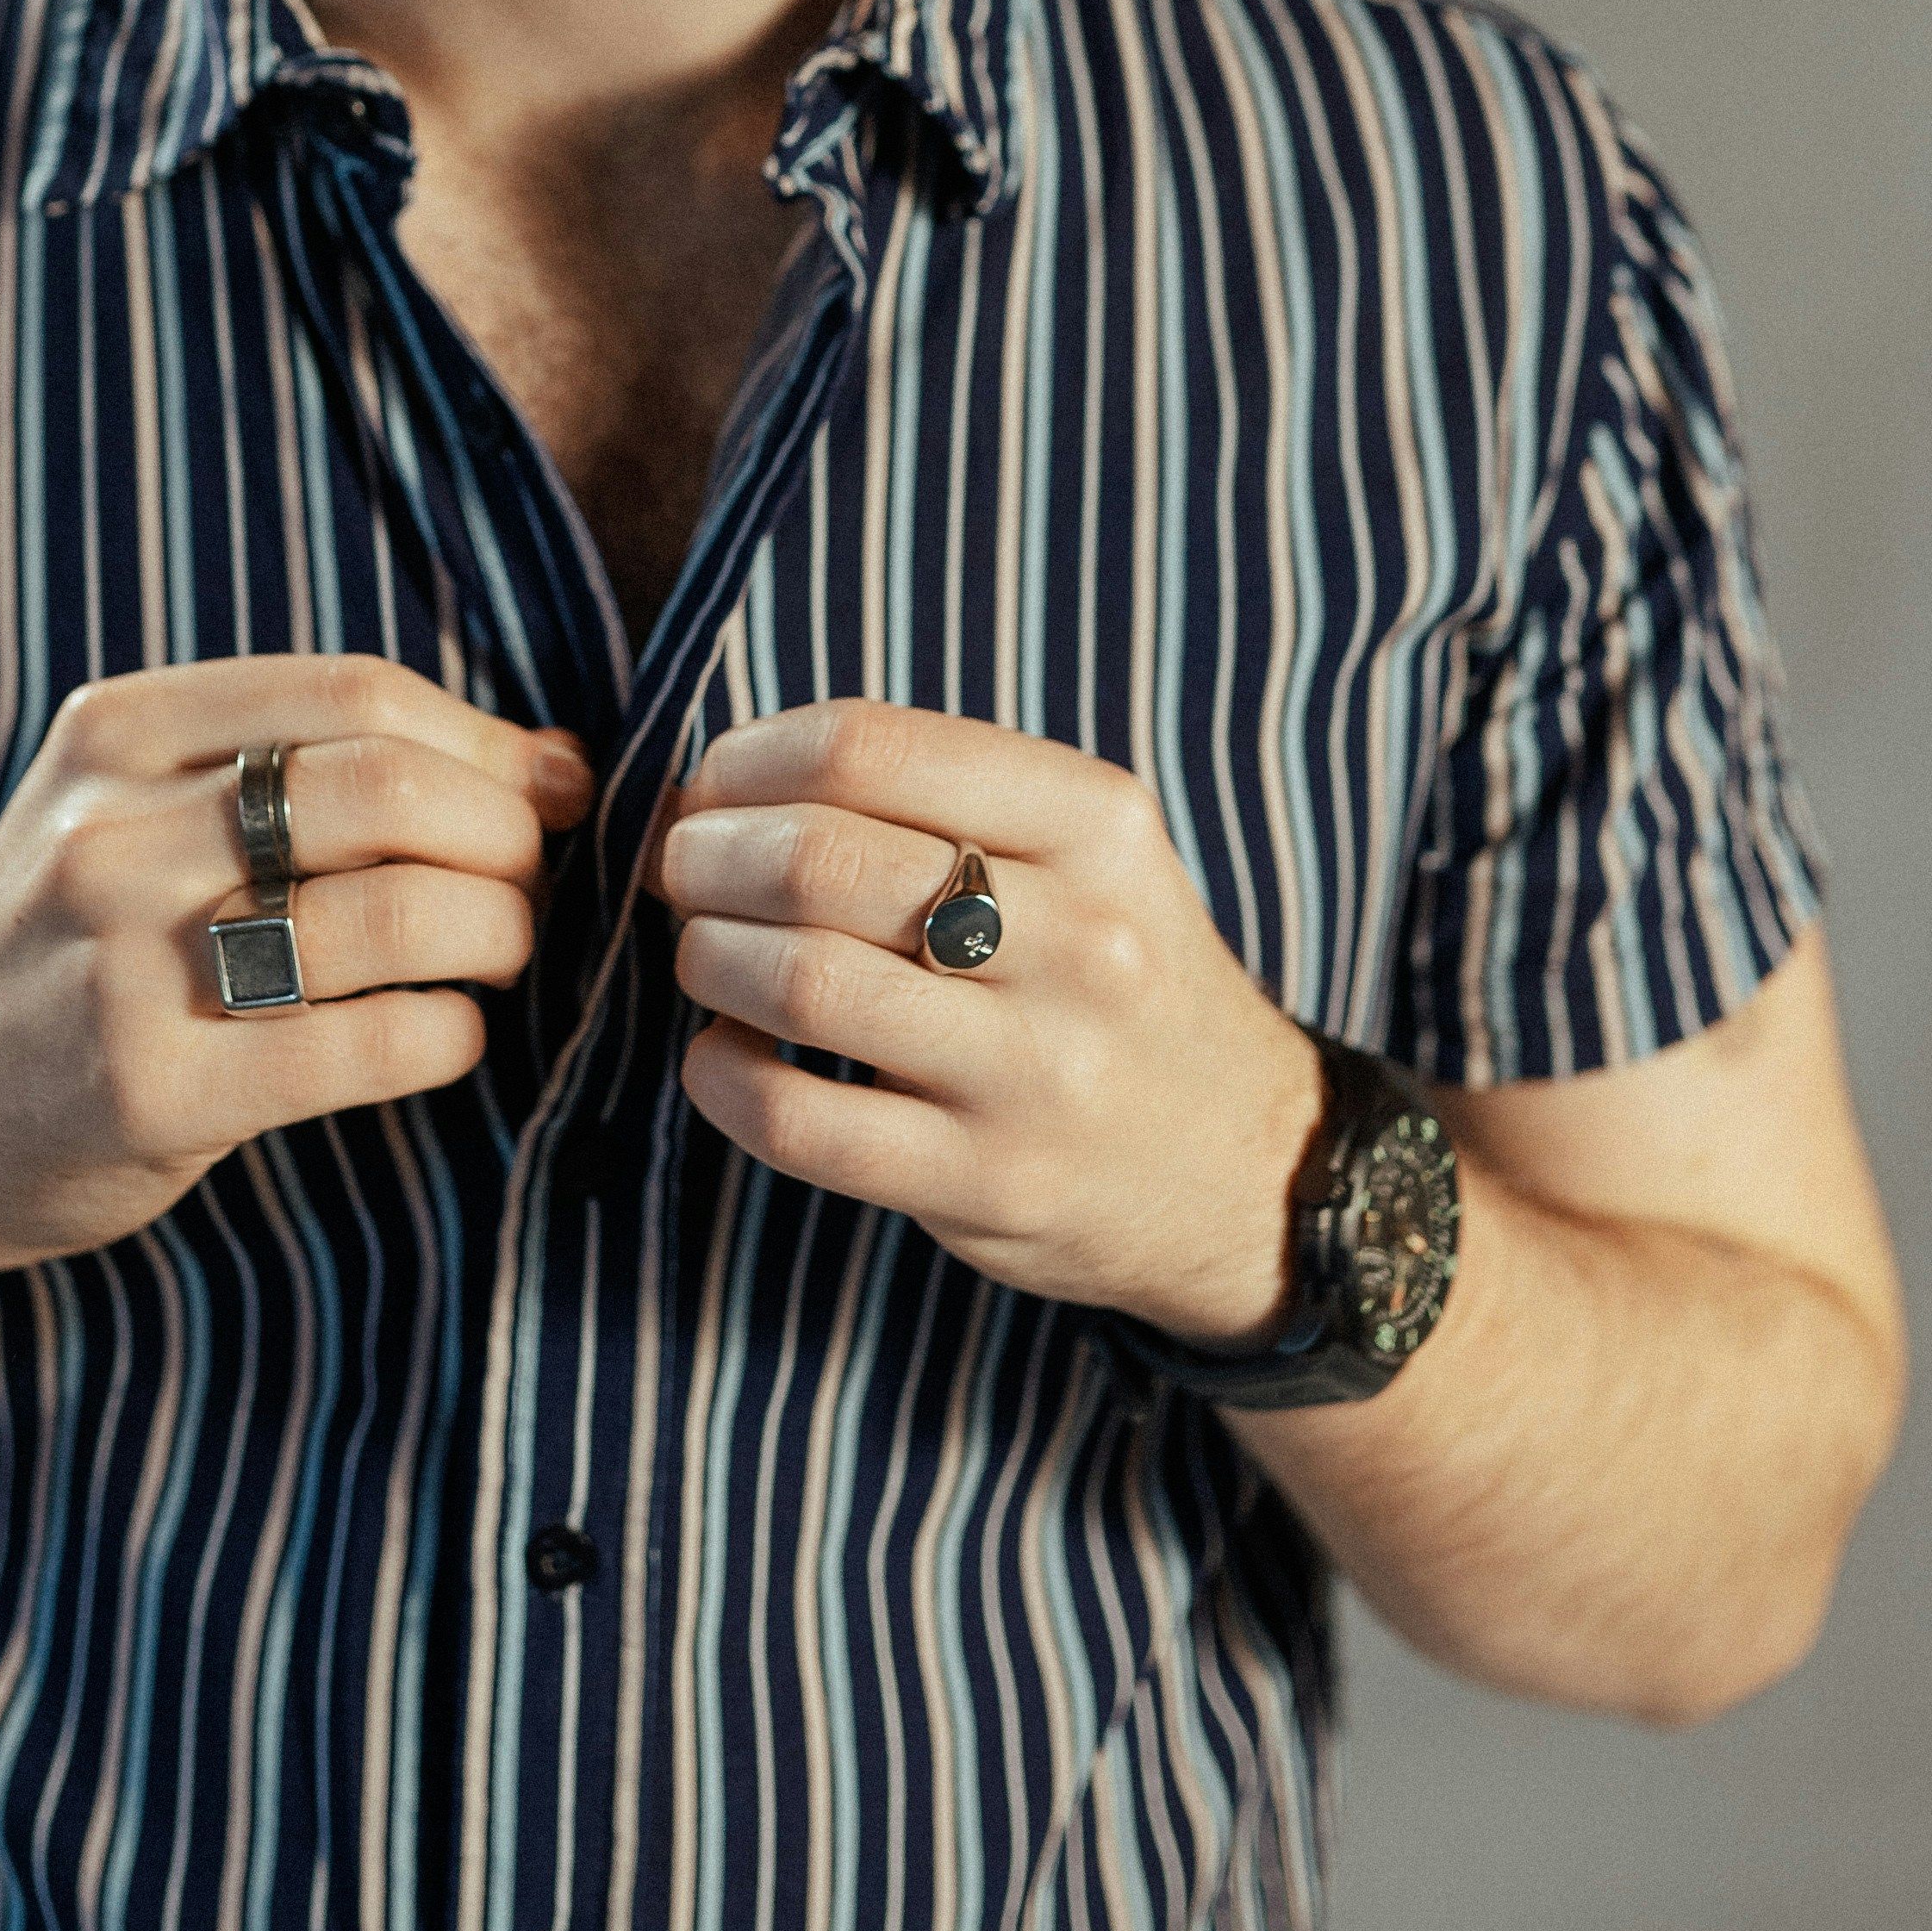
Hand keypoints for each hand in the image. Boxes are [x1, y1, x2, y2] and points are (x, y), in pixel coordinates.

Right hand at [0, 656, 590, 1290]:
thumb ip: (305, 769)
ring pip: (387, 914)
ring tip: (496, 958)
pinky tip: (443, 1037)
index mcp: (117, 733)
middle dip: (502, 835)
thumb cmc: (72, 958)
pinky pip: (363, 1045)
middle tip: (526, 885)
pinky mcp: (149, 1090)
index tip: (546, 790)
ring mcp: (121, 963)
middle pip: (383, 788)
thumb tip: (553, 759)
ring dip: (492, 934)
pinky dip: (446, 1036)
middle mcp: (109, 832)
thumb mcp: (137, 816)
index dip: (485, 741)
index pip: (356, 691)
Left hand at [655, 704, 1321, 1338]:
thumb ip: (936, 800)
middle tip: (683, 873)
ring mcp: (1038, 1072)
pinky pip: (800, 1121)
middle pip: (818, 859)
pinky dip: (720, 1076)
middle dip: (706, 857)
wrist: (1248, 1169)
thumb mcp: (1086, 853)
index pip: (866, 747)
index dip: (745, 760)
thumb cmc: (1116, 980)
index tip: (713, 791)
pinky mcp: (987, 1183)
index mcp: (1096, 825)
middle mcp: (1083, 940)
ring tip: (703, 957)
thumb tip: (721, 781)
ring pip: (801, 982)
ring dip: (706, 957)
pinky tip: (722, 1055)